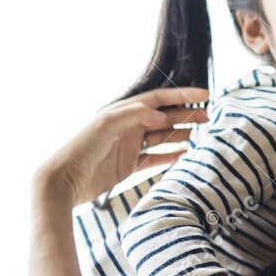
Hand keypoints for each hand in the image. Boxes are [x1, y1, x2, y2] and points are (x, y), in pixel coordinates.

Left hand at [35, 87, 208, 204]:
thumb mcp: (106, 124)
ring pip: (164, 136)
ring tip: (204, 134)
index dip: (182, 95)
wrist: (65, 180)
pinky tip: (187, 154)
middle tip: (210, 117)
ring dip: (183, 134)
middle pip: (165, 117)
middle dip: (187, 115)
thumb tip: (162, 114)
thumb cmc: (82, 148)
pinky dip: (172, 155)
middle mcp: (129, 126)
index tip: (206, 95)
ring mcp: (130, 146)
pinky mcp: (130, 165)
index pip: (159, 99)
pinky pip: (156, 157)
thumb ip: (135, 115)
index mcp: (124, 111)